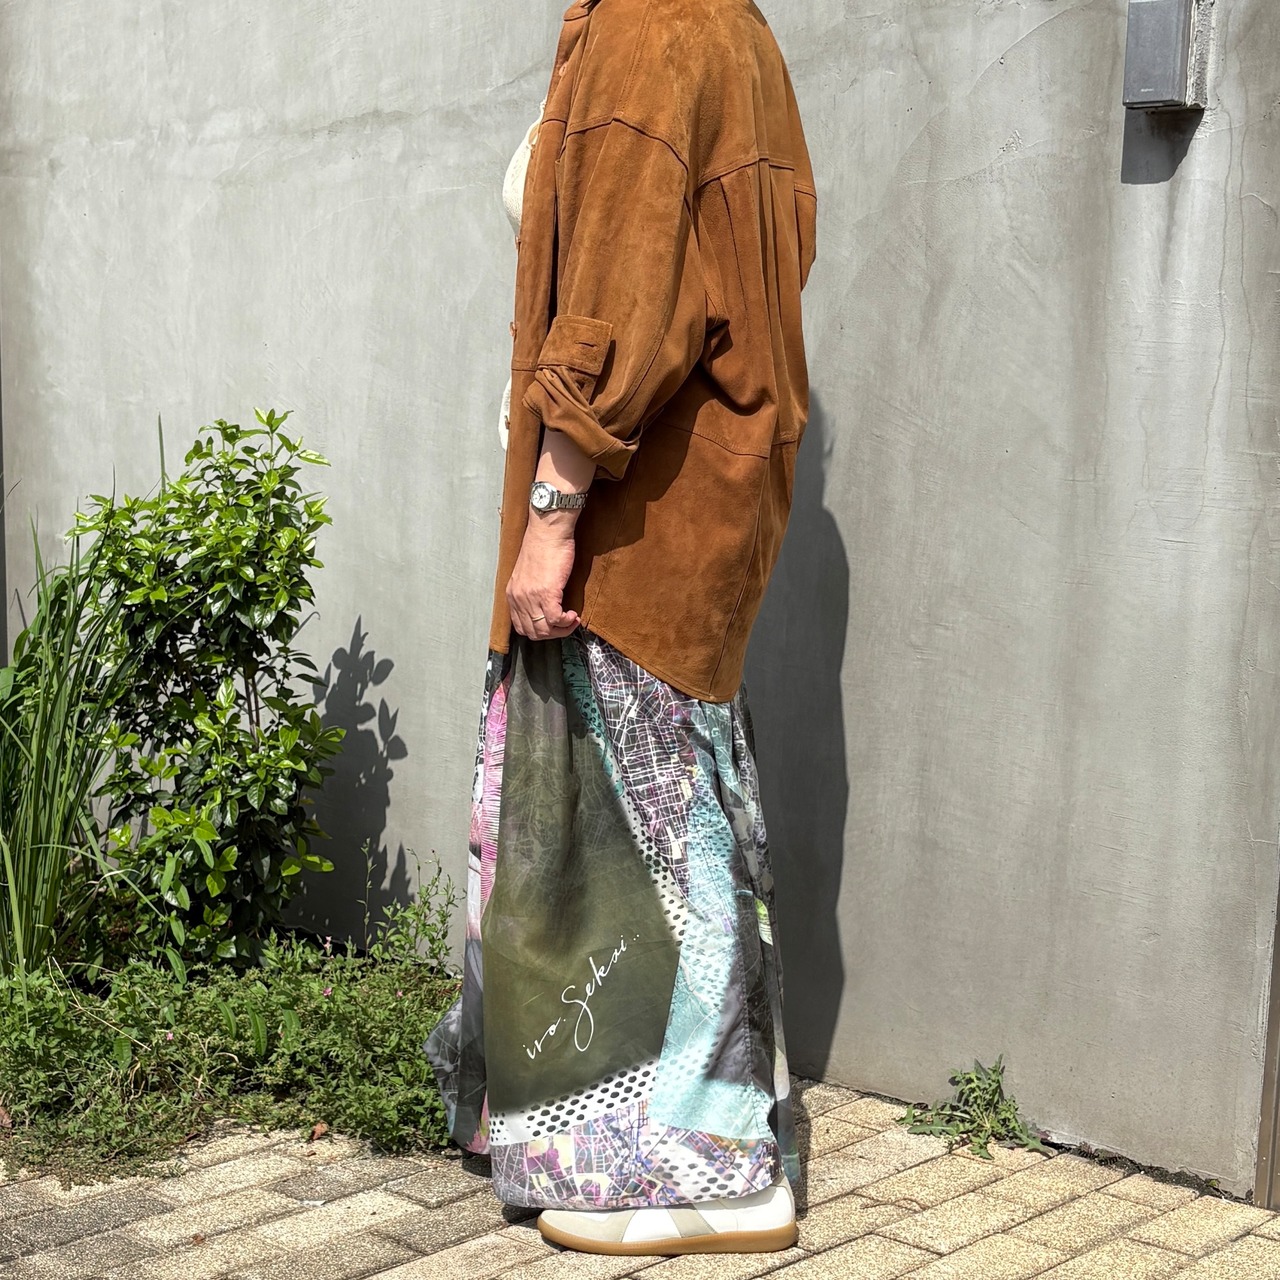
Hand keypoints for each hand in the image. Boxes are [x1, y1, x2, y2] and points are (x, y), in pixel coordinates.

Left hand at [506, 516, 580, 640]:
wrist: (548, 530)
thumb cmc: (543, 545)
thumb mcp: (529, 572)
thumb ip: (531, 590)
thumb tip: (544, 604)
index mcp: (513, 593)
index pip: (521, 626)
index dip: (539, 630)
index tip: (552, 625)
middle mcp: (518, 598)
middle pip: (532, 632)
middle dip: (552, 634)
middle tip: (565, 625)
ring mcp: (531, 597)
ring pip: (544, 630)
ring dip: (561, 630)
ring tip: (571, 620)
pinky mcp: (547, 593)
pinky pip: (555, 620)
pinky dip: (566, 622)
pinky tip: (573, 615)